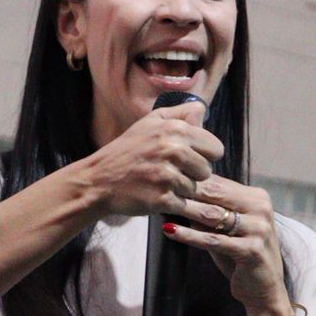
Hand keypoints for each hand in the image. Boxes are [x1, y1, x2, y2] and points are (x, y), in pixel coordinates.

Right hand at [79, 100, 224, 217]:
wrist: (99, 180)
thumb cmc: (127, 150)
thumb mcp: (150, 122)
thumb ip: (180, 114)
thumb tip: (202, 111)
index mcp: (175, 129)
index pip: (215, 148)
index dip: (204, 155)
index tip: (187, 157)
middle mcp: (174, 150)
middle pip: (207, 170)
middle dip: (193, 174)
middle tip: (169, 171)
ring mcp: (168, 176)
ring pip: (195, 188)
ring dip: (181, 189)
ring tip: (159, 181)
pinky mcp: (162, 199)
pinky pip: (183, 204)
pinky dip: (171, 202)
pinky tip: (154, 193)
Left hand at [162, 176, 291, 315]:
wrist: (264, 290)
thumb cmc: (241, 257)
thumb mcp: (226, 230)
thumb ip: (209, 212)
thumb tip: (176, 194)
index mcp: (257, 198)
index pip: (219, 183)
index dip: (190, 179)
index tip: (165, 176)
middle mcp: (261, 209)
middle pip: (216, 194)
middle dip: (185, 190)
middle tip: (158, 186)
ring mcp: (258, 229)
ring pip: (213, 215)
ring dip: (184, 209)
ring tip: (160, 205)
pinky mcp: (251, 249)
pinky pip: (213, 240)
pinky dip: (189, 235)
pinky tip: (170, 230)